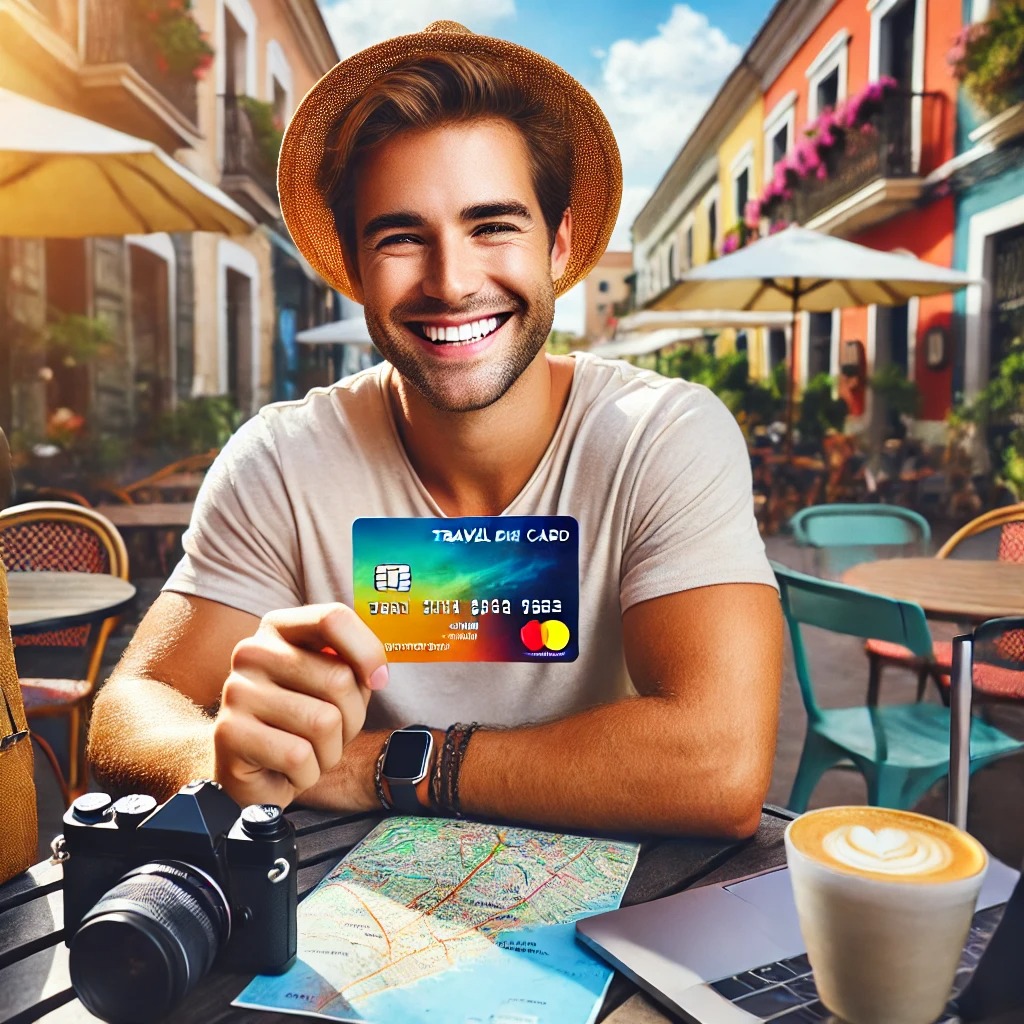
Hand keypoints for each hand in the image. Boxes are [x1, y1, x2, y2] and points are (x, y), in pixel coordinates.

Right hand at [212, 603, 387, 807]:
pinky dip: (308, 772)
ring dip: (330, 751)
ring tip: (309, 752)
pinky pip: (298, 756)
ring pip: (324, 722)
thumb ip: (356, 665)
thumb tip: (377, 675)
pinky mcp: (228, 733)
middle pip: (338, 679)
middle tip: (331, 734)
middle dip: (352, 719)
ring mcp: (237, 691)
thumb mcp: (334, 684)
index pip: (333, 618)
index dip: (368, 652)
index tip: (378, 680)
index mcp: (279, 628)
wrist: (256, 773)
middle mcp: (253, 652)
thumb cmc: (303, 723)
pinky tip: (290, 770)